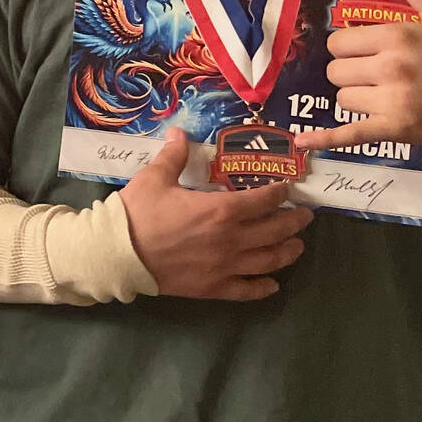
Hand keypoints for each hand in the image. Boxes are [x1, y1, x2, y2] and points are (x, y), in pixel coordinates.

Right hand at [121, 131, 309, 299]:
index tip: (287, 188)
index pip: (264, 200)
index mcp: (221, 210)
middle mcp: (231, 239)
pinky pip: (246, 289)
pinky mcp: (213, 287)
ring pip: (269, 261)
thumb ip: (174, 155)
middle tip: (305, 216)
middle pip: (276, 230)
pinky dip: (264, 287)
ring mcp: (225, 266)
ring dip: (288, 252)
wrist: (117, 253)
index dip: (280, 192)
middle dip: (295, 221)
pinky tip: (273, 284)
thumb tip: (180, 132)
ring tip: (297, 246)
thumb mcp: (155, 178)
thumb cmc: (137, 213)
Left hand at [292, 0, 421, 151]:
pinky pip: (349, 134)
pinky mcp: (393, 128)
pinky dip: (325, 139)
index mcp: (397, 37)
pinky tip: (302, 141)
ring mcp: (390, 100)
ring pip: (342, 98)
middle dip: (350, 71)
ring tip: (383, 94)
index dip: (347, 46)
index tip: (364, 50)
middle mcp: (389, 67)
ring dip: (356, 97)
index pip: (339, 42)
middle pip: (336, 71)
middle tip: (374, 72)